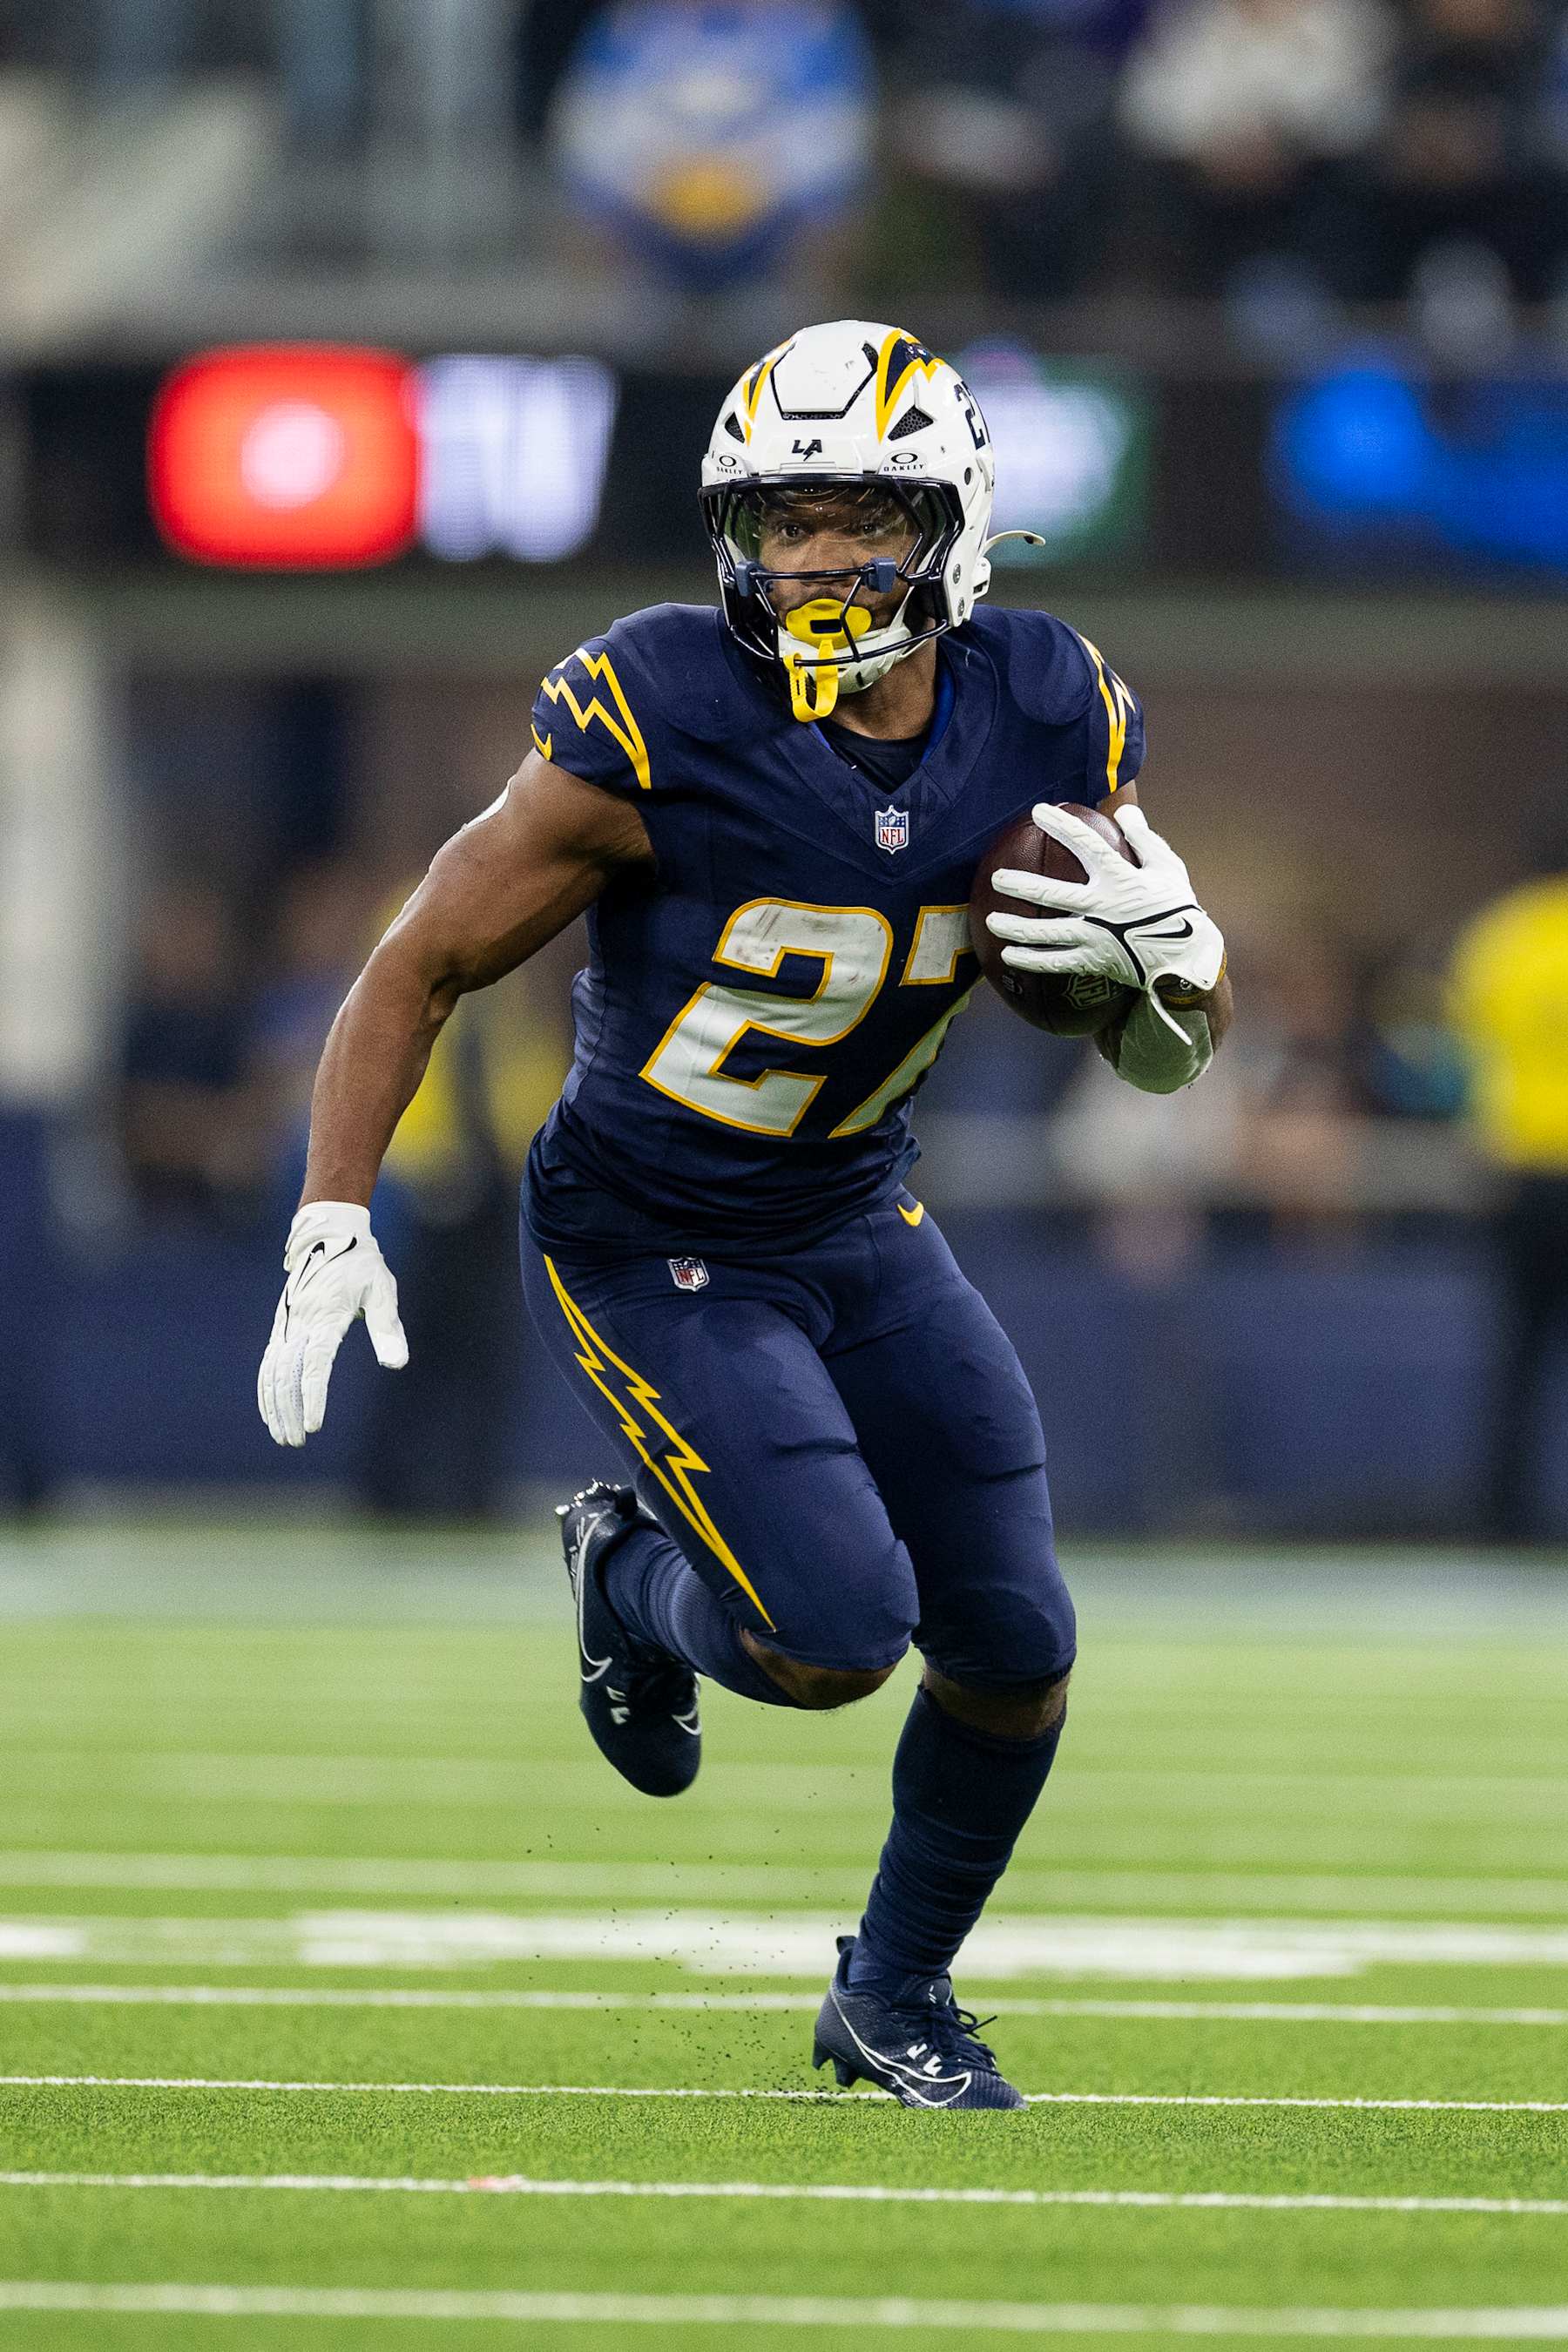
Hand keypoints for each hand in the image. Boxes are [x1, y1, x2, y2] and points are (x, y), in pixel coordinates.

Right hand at [257, 1202, 407, 1447]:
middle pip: (287, 1375)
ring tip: (283, 1436)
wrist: (328, 1236)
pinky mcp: (282, 1326)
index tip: (315, 1425)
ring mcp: (286, 1325)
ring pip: (273, 1372)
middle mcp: (299, 1323)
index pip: (314, 1366)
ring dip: (275, 1406)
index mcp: (325, 1317)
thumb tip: (396, 1364)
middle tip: (297, 1440)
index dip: (313, 1397)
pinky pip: (268, 1362)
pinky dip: (266, 1389)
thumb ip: (388, 1328)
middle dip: (290, 1411)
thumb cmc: (361, 1264)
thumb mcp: (382, 1290)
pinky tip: (270, 1412)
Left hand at [987, 802, 1225, 998]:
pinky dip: (1030, 960)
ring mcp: (1096, 938)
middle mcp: (1103, 908)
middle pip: (1053, 894)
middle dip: (1022, 884)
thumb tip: (1124, 810)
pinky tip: (1007, 955)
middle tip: (997, 877)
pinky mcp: (1093, 962)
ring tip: (992, 920)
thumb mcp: (1167, 866)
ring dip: (1016, 928)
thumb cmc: (1177, 906)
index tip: (1038, 811)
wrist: (1187, 958)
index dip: (1061, 826)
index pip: (1086, 845)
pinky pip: (1056, 962)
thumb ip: (1144, 837)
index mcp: (1121, 879)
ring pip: (1047, 933)